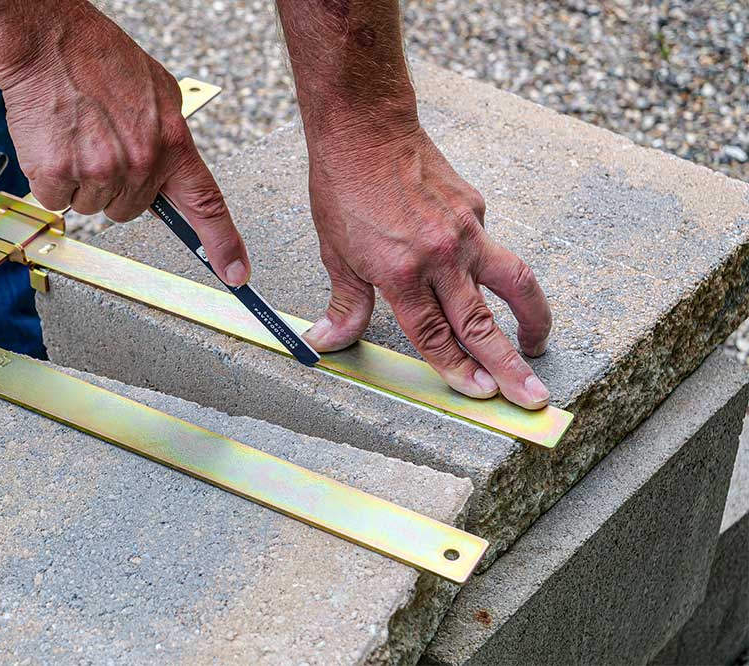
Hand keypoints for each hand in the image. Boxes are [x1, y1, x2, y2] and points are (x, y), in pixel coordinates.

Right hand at [0, 6, 249, 285]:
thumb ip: (167, 140)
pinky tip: (56, 143)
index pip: (206, 204)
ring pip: (93, 207)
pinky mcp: (58, 175)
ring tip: (78, 137)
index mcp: (172, 143)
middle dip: (115, 186)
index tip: (236, 272)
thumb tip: (170, 173)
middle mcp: (140, 162)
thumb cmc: (100, 61)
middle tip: (102, 145)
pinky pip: (57, 200)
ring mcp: (99, 171)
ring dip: (81, 181)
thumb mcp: (158, 95)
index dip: (224, 244)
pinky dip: (51, 179)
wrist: (49, 43)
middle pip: (129, 209)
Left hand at [303, 125, 551, 408]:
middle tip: (533, 396)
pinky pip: (490, 247)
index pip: (435, 335)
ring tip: (537, 345)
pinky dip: (490, 268)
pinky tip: (481, 277)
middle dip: (509, 365)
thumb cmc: (344, 189)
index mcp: (401, 272)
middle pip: (481, 323)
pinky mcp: (475, 207)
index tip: (482, 394)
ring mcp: (465, 230)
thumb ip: (345, 304)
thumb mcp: (335, 253)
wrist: (367, 128)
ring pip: (512, 282)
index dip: (459, 369)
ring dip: (532, 318)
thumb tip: (328, 342)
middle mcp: (440, 255)